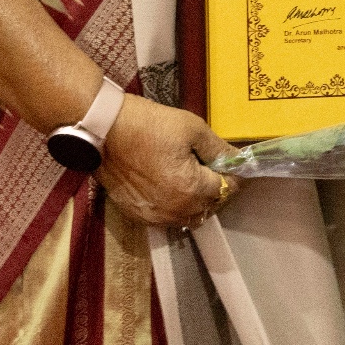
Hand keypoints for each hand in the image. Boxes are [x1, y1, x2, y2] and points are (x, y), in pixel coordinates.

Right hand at [97, 95, 240, 228]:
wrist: (105, 130)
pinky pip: (167, 219)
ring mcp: (155, 217)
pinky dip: (176, 207)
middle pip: (210, 206)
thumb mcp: (192, 128)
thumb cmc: (151, 125)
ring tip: (192, 177)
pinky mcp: (138, 216)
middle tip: (212, 166)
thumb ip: (218, 149)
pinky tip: (171, 186)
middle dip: (217, 188)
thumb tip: (239, 160)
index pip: (227, 189)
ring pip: (189, 217)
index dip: (234, 175)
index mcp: (192, 190)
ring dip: (197, 201)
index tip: (233, 163)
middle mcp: (176, 211)